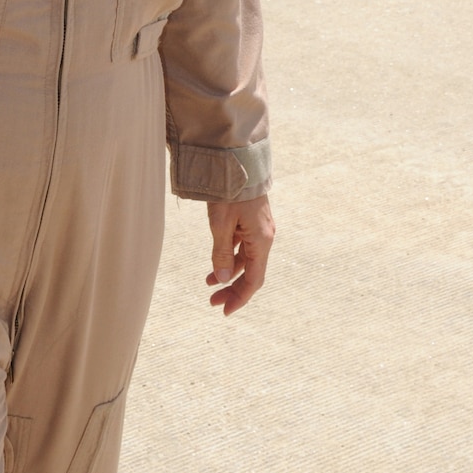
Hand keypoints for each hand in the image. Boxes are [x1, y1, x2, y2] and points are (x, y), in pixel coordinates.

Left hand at [206, 195, 274, 315]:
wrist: (237, 161)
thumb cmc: (230, 191)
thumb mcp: (221, 224)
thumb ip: (222, 253)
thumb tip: (222, 278)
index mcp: (261, 241)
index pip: (254, 280)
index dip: (240, 298)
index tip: (225, 311)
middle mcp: (264, 237)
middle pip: (251, 272)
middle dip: (233, 289)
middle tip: (213, 301)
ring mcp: (259, 228)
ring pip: (246, 260)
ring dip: (229, 273)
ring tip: (209, 283)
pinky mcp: (251, 221)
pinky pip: (243, 246)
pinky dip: (230, 257)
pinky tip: (217, 262)